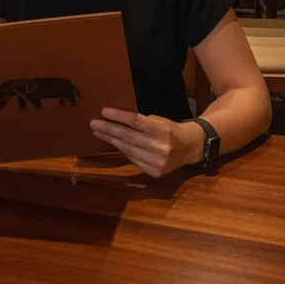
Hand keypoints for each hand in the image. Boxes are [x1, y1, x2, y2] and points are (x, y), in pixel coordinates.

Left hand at [89, 108, 204, 177]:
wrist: (190, 148)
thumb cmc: (170, 129)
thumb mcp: (158, 121)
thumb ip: (141, 122)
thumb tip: (115, 119)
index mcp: (162, 130)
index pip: (136, 121)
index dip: (119, 116)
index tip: (103, 111)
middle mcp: (160, 147)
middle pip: (128, 136)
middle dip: (109, 129)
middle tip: (94, 123)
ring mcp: (157, 162)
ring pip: (128, 149)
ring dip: (111, 140)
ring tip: (98, 132)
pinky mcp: (154, 172)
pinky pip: (133, 160)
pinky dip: (122, 151)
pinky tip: (112, 143)